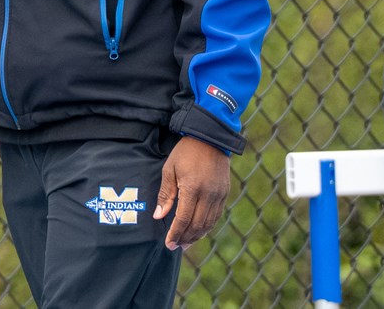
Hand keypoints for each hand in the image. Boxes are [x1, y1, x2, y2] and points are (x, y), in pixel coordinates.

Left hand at [153, 136, 229, 250]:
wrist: (210, 137)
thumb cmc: (186, 151)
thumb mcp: (170, 169)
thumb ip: (165, 194)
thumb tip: (158, 216)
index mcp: (193, 188)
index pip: (184, 218)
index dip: (176, 233)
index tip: (169, 244)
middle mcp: (208, 194)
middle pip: (197, 225)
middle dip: (186, 238)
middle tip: (176, 247)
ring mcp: (219, 194)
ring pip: (209, 223)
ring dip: (197, 236)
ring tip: (186, 243)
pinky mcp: (225, 192)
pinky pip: (217, 215)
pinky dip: (208, 226)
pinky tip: (200, 231)